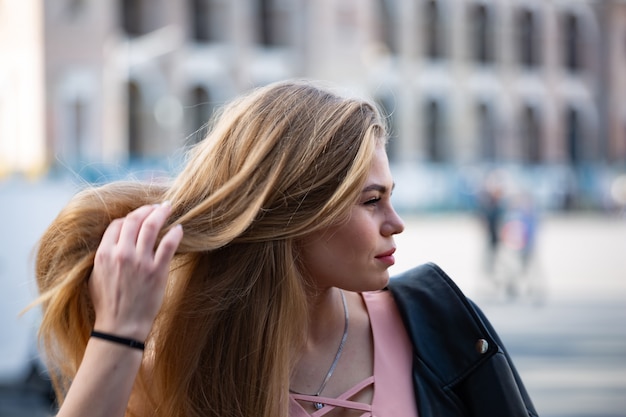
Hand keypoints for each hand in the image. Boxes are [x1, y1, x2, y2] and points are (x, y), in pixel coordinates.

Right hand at [89, 202, 182, 340]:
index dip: (128, 218)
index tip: (138, 217)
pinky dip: (175, 233)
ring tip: (167, 208)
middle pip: (134, 220)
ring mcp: (140, 261)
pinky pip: (168, 244)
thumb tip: (113, 241)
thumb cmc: (108, 304)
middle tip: (156, 206)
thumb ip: (103, 256)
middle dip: (146, 209)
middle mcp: (122, 254)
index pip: (117, 224)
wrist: (121, 327)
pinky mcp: (157, 270)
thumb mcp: (95, 277)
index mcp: (104, 254)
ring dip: (160, 213)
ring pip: (151, 226)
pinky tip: (179, 229)